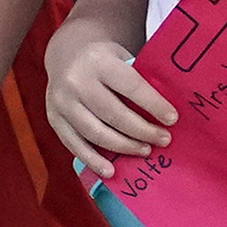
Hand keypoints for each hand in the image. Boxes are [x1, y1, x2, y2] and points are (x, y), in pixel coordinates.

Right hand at [45, 24, 174, 178]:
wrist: (66, 56)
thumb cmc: (105, 61)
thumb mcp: (122, 58)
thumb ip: (139, 80)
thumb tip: (166, 113)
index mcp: (98, 61)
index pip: (130, 86)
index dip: (153, 104)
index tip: (172, 119)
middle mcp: (76, 81)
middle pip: (113, 114)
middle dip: (142, 130)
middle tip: (163, 139)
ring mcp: (62, 102)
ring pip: (95, 133)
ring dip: (123, 146)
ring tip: (145, 150)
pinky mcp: (54, 119)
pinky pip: (74, 144)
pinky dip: (93, 160)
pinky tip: (110, 170)